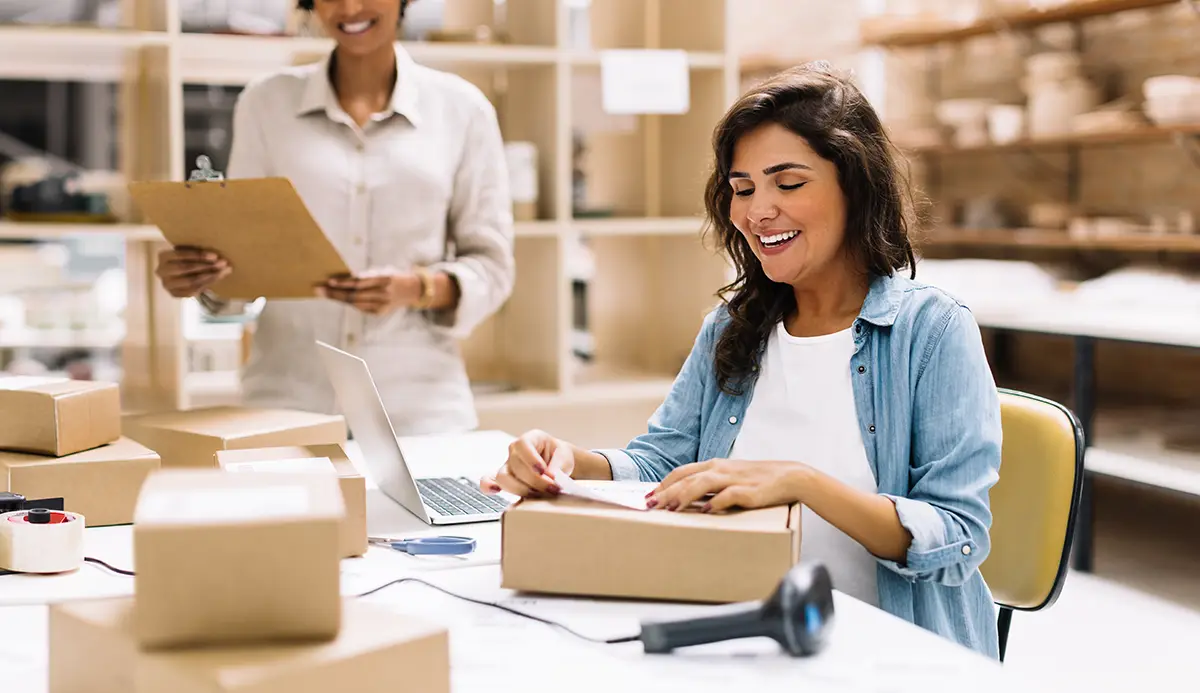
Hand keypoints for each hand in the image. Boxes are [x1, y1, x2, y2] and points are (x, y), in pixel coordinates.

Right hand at [155, 247, 230, 297]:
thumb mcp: (188, 252)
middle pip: (186, 268)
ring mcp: (167, 284)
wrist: (179, 274)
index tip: (215, 255)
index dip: (198, 255)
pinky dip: (207, 284)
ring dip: (210, 276)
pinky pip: (193, 291)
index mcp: (163, 256)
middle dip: (206, 266)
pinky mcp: (174, 294)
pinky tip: (218, 278)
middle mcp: (161, 271)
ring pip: (191, 281)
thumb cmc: (186, 258)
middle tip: (223, 263)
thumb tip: (216, 254)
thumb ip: (196, 251)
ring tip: (225, 271)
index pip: (180, 254)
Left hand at [317, 270, 417, 314]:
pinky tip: (338, 298)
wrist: (412, 290)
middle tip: (319, 289)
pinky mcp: (379, 312)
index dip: (343, 283)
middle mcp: (383, 294)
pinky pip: (360, 308)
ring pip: (355, 304)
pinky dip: (349, 303)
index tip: (329, 281)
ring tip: (325, 293)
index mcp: (384, 279)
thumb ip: (366, 277)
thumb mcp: (382, 272)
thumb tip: (343, 279)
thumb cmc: (393, 277)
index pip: (359, 282)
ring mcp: (382, 305)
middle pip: (354, 295)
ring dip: (338, 299)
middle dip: (335, 293)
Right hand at [480, 429, 574, 497]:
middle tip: (552, 488)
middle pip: (516, 466)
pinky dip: (489, 486)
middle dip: (535, 481)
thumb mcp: (565, 456)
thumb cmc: (559, 457)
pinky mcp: (505, 479)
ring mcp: (508, 465)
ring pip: (504, 477)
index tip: (544, 471)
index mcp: (530, 439)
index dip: (531, 459)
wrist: (557, 464)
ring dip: (521, 489)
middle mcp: (515, 451)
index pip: (523, 444)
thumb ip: (560, 465)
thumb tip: (551, 476)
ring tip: (539, 494)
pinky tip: (494, 491)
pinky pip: (489, 480)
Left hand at [647, 459, 806, 512]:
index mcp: (714, 465)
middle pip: (686, 478)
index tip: (648, 496)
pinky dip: (715, 503)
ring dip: (683, 496)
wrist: (789, 476)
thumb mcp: (730, 477)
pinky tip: (706, 511)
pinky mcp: (748, 491)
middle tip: (649, 505)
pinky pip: (728, 496)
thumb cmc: (756, 480)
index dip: (663, 484)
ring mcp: (734, 479)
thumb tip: (687, 499)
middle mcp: (720, 469)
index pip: (682, 472)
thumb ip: (710, 485)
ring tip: (670, 509)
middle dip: (665, 492)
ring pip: (702, 484)